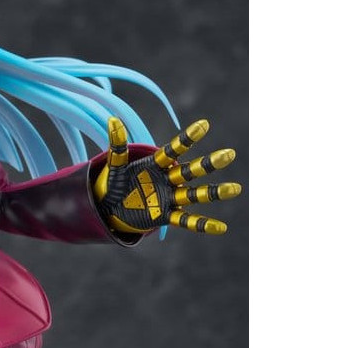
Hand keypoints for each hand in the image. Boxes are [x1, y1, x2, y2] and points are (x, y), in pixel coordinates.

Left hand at [94, 117, 241, 235]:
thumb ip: (118, 146)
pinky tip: (221, 228)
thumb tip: (112, 120)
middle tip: (229, 154)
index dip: (187, 138)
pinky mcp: (166, 216)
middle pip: (190, 171)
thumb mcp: (115, 166)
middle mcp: (167, 180)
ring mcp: (168, 198)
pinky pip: (187, 220)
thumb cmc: (116, 183)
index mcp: (156, 165)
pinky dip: (203, 224)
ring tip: (235, 188)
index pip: (174, 150)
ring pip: (194, 195)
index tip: (204, 124)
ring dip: (214, 192)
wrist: (111, 207)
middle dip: (209, 164)